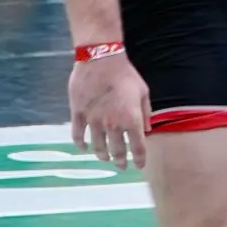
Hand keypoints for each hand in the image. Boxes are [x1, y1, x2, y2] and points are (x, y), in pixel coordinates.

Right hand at [69, 52, 151, 170]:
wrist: (101, 61)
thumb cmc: (126, 75)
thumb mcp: (144, 92)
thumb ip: (146, 113)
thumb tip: (147, 130)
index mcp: (132, 120)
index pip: (138, 147)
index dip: (139, 159)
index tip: (139, 166)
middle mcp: (112, 125)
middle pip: (117, 150)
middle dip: (121, 161)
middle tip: (121, 166)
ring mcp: (93, 121)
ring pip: (98, 146)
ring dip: (102, 155)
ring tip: (106, 159)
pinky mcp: (78, 115)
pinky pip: (78, 135)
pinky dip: (81, 144)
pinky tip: (84, 149)